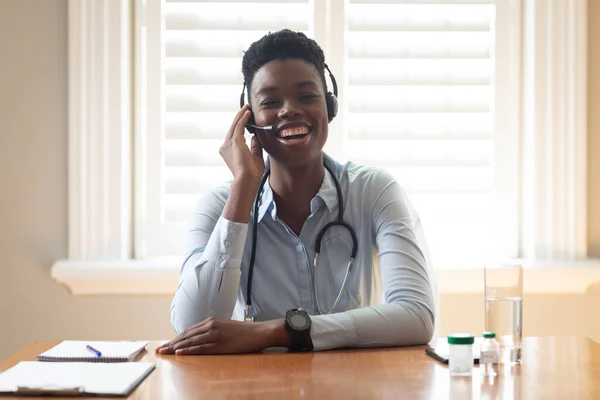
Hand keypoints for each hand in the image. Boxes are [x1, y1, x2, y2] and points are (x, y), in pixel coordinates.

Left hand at [155, 317, 289, 354]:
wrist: (259, 332)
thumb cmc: (243, 332)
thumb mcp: (224, 328)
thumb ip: (211, 331)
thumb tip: (198, 339)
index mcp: (211, 321)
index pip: (188, 331)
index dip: (175, 338)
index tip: (165, 345)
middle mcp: (211, 325)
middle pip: (186, 335)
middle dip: (171, 343)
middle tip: (159, 350)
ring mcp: (216, 334)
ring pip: (191, 341)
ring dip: (176, 347)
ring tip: (164, 352)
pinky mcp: (221, 343)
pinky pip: (201, 347)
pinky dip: (189, 350)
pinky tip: (180, 353)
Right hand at [219, 105, 263, 181]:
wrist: (247, 179)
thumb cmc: (251, 173)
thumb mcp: (254, 157)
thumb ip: (254, 146)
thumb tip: (255, 137)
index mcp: (229, 152)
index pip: (234, 135)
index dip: (240, 125)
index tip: (246, 118)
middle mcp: (225, 147)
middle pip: (232, 128)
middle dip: (239, 117)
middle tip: (246, 108)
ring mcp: (228, 144)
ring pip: (234, 125)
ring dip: (241, 115)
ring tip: (247, 107)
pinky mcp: (234, 141)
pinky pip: (239, 126)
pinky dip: (243, 118)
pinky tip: (248, 113)